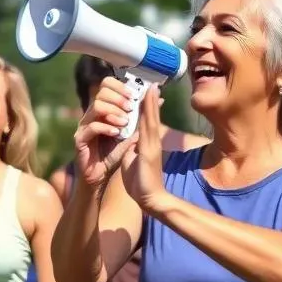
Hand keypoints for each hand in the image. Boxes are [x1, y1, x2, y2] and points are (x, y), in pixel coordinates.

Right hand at [74, 76, 137, 188]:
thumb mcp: (132, 133)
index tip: (134, 95)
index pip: (107, 85)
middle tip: (130, 108)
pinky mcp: (80, 138)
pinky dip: (106, 127)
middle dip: (119, 98)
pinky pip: (92, 126)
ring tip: (125, 122)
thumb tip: (160, 99)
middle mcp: (92, 114)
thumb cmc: (115, 153)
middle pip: (102, 92)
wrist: (102, 176)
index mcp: (103, 109)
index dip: (121, 87)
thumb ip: (143, 116)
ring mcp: (84, 125)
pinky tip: (116, 133)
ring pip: (97, 106)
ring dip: (114, 112)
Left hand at [121, 86, 168, 213]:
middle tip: (152, 83)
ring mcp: (152, 146)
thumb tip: (128, 139)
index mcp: (147, 143)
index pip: (147, 121)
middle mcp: (152, 142)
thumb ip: (132, 148)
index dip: (147, 107)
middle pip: (151, 117)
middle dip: (151, 100)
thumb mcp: (133, 159)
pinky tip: (147, 108)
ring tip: (151, 87)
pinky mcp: (149, 151)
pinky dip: (148, 117)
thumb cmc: (140, 182)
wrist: (150, 199)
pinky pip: (147, 130)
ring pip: (151, 120)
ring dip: (151, 103)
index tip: (146, 92)